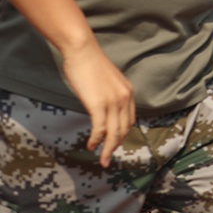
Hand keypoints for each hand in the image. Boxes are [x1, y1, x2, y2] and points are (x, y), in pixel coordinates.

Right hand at [58, 39, 133, 166]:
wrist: (83, 52)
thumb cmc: (90, 65)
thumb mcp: (106, 82)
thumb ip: (109, 95)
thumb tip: (102, 108)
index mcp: (128, 92)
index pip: (130, 119)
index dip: (123, 134)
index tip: (115, 144)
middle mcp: (125, 97)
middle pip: (124, 129)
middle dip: (117, 146)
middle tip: (109, 159)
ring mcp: (113, 101)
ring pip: (115, 133)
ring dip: (109, 149)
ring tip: (103, 160)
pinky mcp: (99, 104)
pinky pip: (100, 128)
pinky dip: (97, 140)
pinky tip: (91, 146)